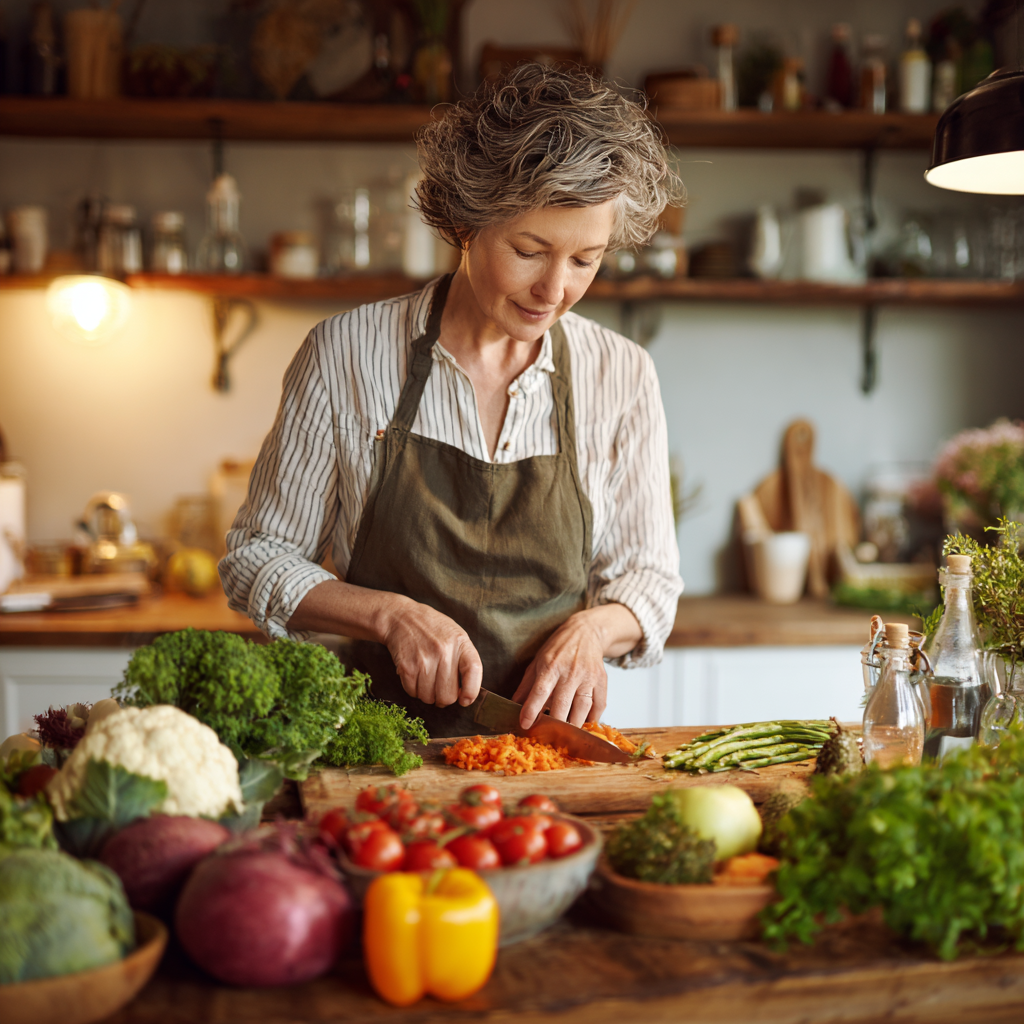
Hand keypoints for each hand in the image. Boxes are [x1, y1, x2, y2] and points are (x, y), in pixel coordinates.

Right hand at [380, 597, 483, 708]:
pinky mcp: (407, 666)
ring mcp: (424, 659)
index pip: (473, 671)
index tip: (465, 699)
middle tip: (440, 690)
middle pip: (448, 695)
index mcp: (460, 642)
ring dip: (428, 694)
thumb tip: (467, 693)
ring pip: (429, 698)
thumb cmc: (431, 629)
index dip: (471, 691)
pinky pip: (413, 692)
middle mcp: (444, 651)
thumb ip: (465, 660)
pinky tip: (415, 676)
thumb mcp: (456, 635)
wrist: (402, 617)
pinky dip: (414, 690)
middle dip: (444, 698)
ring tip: (426, 679)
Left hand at [512, 603, 642, 727]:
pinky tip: (584, 725)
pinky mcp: (602, 681)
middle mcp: (570, 672)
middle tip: (547, 738)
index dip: (532, 710)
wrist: (586, 631)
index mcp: (551, 666)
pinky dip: (592, 719)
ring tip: (566, 736)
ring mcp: (588, 677)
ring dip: (574, 725)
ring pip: (583, 708)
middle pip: (563, 704)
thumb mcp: (538, 661)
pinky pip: (599, 705)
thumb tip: (513, 705)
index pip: (540, 691)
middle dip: (555, 724)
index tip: (525, 724)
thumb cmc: (559, 648)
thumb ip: (527, 685)